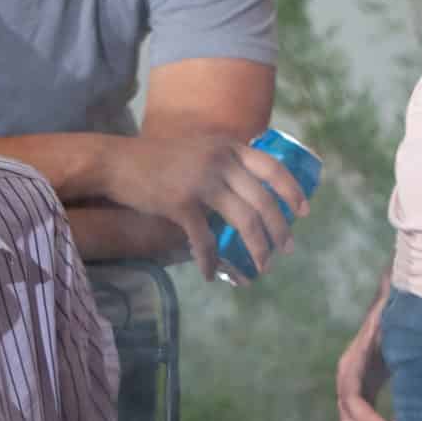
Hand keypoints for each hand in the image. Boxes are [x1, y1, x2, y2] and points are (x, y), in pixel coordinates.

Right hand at [101, 133, 307, 282]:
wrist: (117, 162)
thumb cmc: (158, 159)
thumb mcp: (200, 148)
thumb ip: (225, 161)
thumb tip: (251, 187)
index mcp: (229, 147)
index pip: (273, 168)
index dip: (292, 191)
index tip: (304, 212)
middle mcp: (220, 161)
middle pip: (263, 200)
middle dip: (280, 230)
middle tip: (286, 249)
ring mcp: (201, 181)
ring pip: (244, 221)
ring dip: (257, 249)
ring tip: (261, 267)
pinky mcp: (180, 203)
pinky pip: (204, 239)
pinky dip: (209, 260)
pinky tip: (209, 273)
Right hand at [335, 293, 393, 420]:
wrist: (389, 305)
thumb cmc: (400, 317)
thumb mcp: (405, 331)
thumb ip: (412, 347)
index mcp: (354, 361)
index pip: (352, 398)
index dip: (367, 418)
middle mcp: (347, 375)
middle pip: (347, 417)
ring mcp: (352, 383)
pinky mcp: (362, 388)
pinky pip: (361, 417)